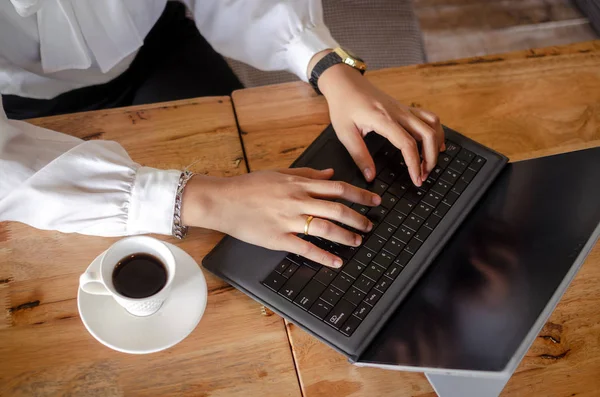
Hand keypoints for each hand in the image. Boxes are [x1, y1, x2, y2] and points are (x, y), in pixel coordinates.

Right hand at [180, 168, 380, 267]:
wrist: (222, 200)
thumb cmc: (248, 186)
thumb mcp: (279, 173)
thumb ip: (306, 173)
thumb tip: (330, 173)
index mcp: (298, 184)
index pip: (337, 188)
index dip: (359, 195)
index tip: (374, 200)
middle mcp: (297, 200)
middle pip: (337, 208)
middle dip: (358, 217)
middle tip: (370, 225)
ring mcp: (288, 220)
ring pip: (326, 228)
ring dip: (346, 236)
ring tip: (358, 241)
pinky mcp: (278, 238)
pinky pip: (306, 248)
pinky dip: (324, 256)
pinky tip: (336, 261)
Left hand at [309, 51, 445, 185]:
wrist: (345, 82)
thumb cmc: (343, 105)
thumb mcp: (345, 133)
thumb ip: (359, 155)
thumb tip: (370, 176)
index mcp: (383, 120)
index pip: (408, 144)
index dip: (415, 164)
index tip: (416, 179)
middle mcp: (398, 113)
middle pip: (428, 134)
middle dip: (431, 158)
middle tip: (423, 175)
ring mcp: (404, 109)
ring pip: (433, 124)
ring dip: (436, 144)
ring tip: (429, 162)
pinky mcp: (404, 108)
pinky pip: (428, 117)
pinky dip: (435, 131)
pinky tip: (433, 143)